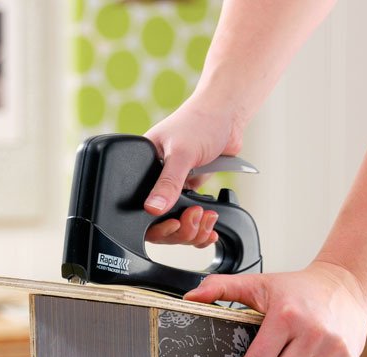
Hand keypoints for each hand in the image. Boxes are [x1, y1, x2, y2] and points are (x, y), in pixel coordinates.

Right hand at [144, 97, 243, 247]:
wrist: (228, 116)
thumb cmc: (200, 122)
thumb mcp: (181, 153)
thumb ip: (168, 182)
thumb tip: (152, 208)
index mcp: (143, 169)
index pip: (138, 207)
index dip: (155, 224)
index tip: (173, 223)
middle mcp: (156, 181)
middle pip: (159, 223)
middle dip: (179, 229)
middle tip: (193, 217)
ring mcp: (175, 188)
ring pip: (177, 224)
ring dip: (193, 229)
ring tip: (206, 218)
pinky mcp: (191, 190)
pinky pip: (191, 218)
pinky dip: (201, 226)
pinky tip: (209, 225)